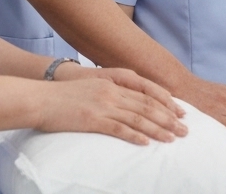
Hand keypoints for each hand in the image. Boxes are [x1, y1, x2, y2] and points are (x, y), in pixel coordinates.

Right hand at [36, 76, 188, 144]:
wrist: (40, 98)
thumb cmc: (64, 95)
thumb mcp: (92, 87)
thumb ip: (111, 92)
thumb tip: (128, 105)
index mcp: (114, 83)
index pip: (147, 93)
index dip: (167, 103)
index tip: (181, 112)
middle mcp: (112, 92)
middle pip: (147, 106)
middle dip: (169, 118)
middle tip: (185, 130)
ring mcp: (103, 105)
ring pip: (138, 118)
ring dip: (158, 129)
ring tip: (172, 138)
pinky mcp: (92, 119)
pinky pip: (118, 129)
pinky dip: (135, 136)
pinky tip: (146, 143)